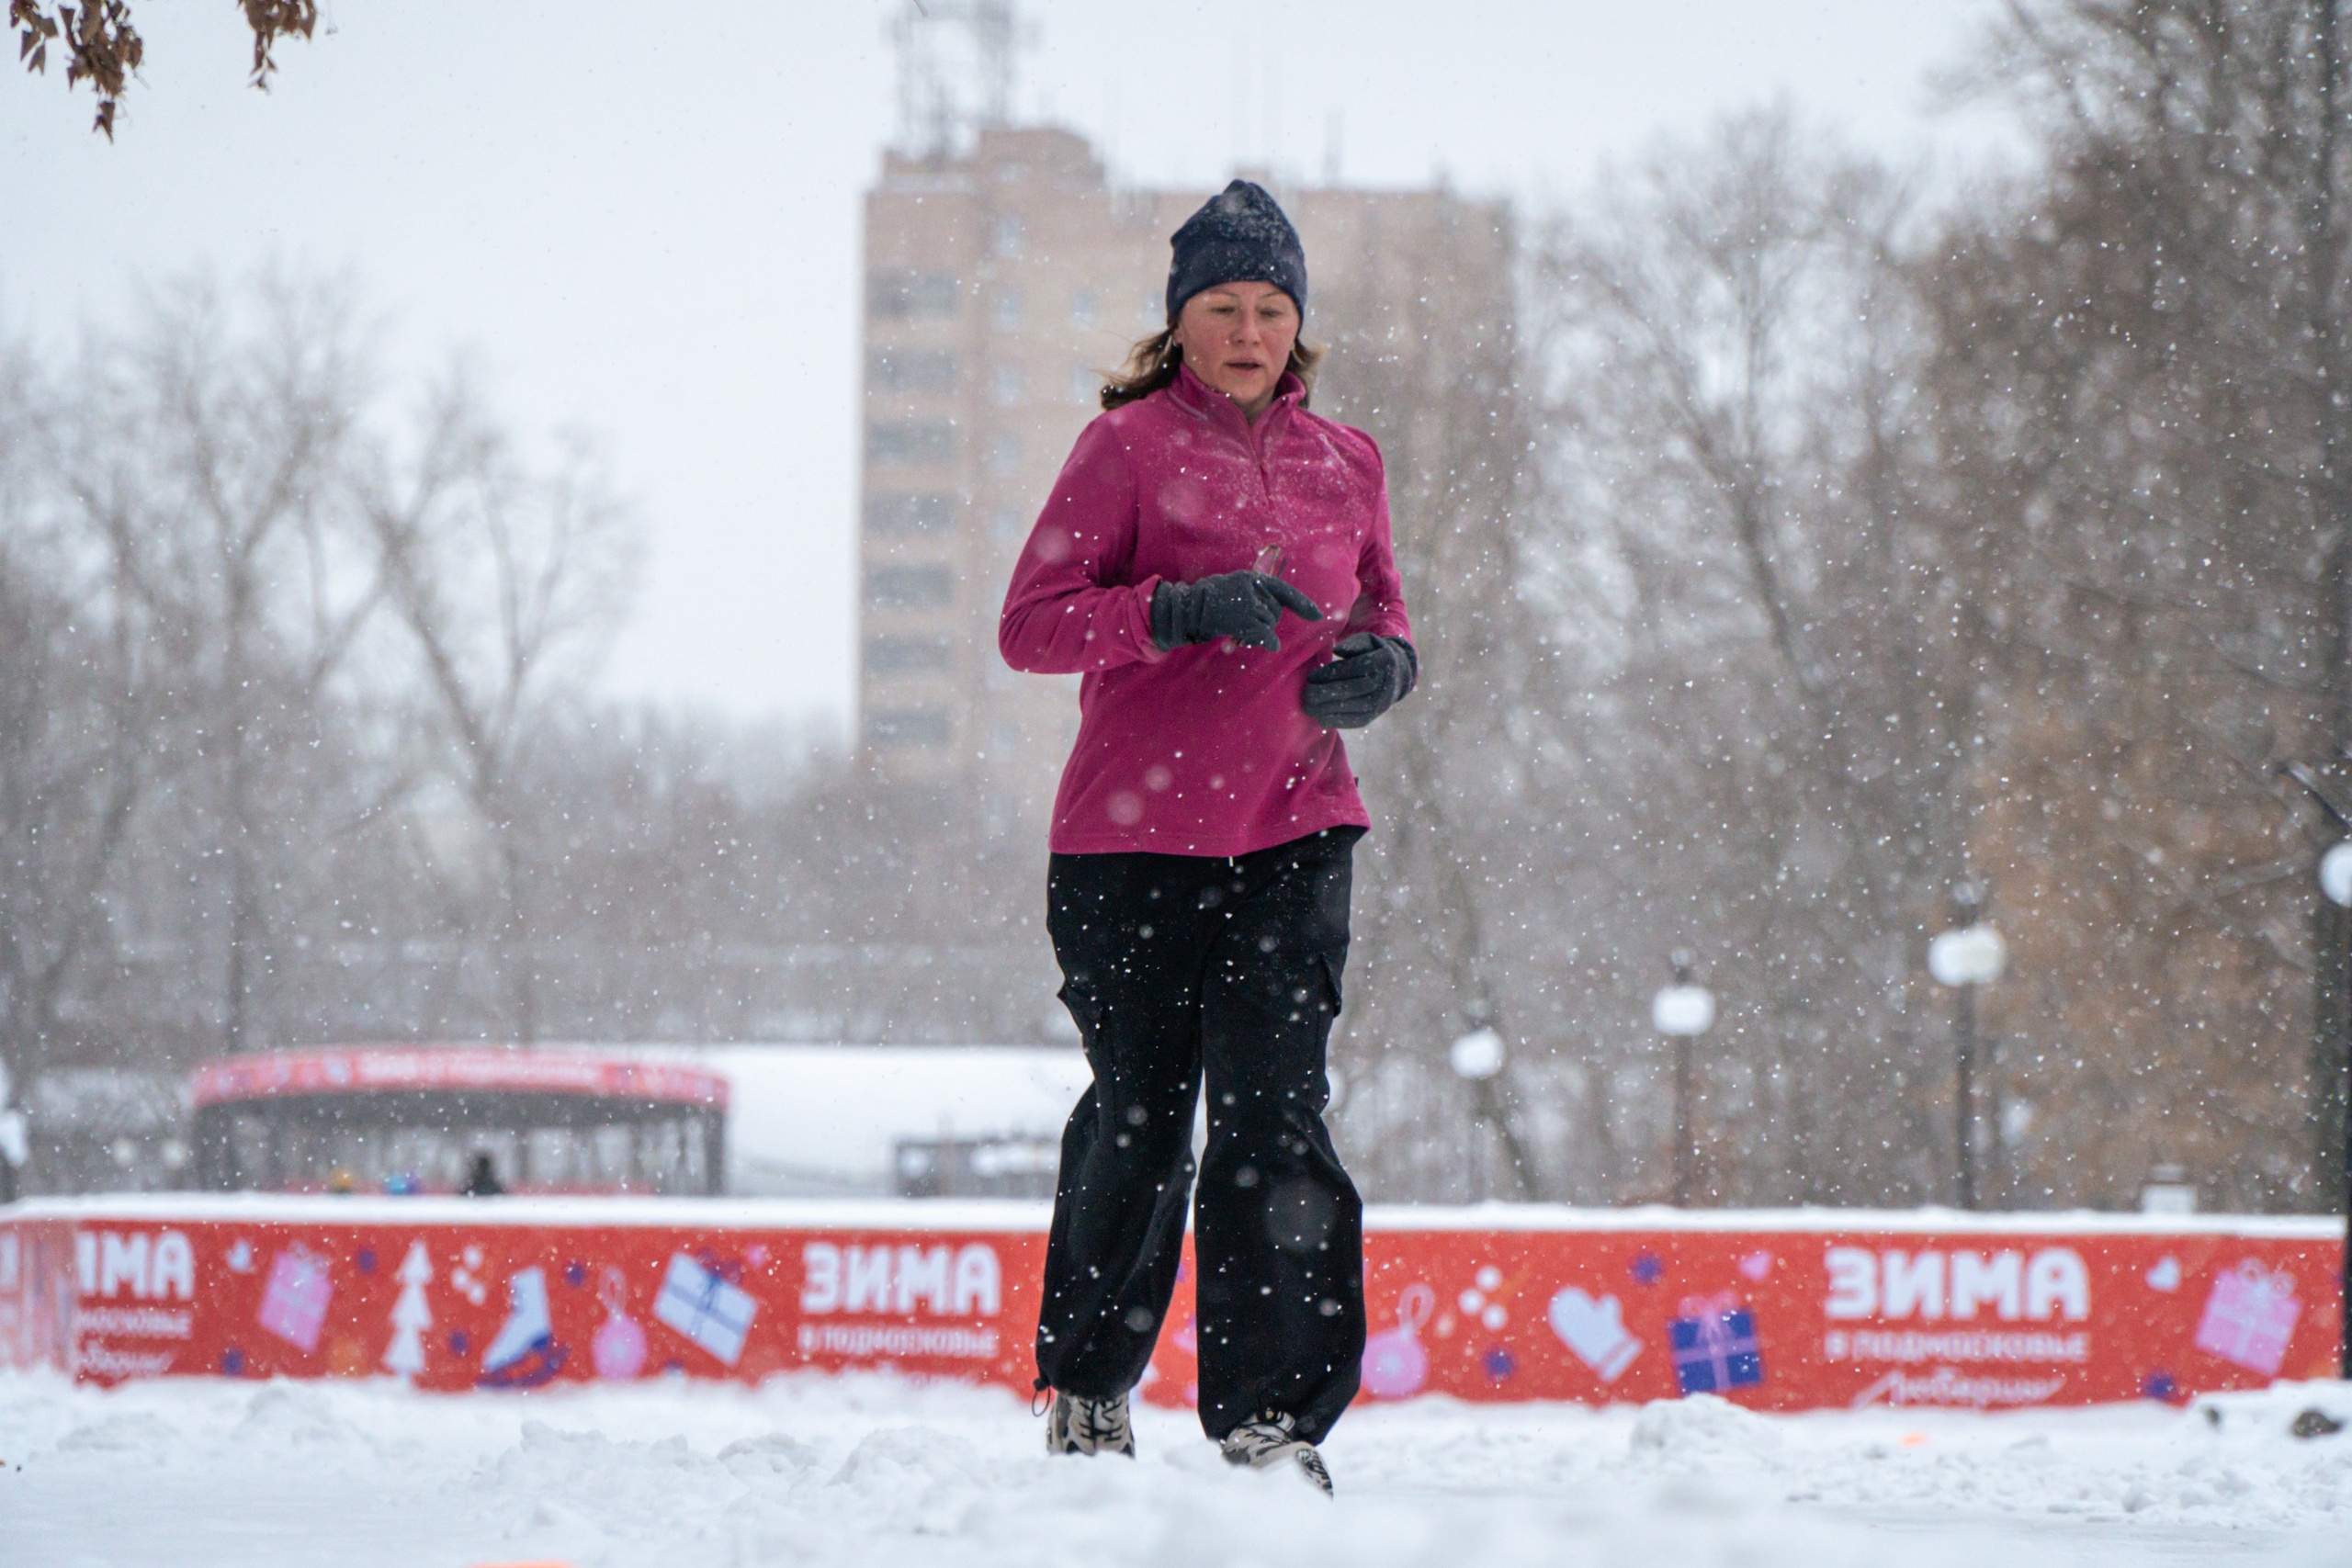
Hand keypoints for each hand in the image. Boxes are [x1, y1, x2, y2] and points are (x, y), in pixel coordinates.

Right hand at [1151, 570, 1323, 650]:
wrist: (1187, 608)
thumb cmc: (1210, 601)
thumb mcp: (1234, 588)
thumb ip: (1256, 596)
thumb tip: (1279, 610)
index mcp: (1251, 579)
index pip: (1283, 590)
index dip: (1301, 604)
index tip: (1318, 616)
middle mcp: (1252, 588)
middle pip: (1275, 613)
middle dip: (1265, 622)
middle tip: (1243, 626)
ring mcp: (1247, 604)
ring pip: (1269, 624)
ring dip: (1257, 633)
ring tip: (1236, 632)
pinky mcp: (1243, 620)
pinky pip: (1265, 635)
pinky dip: (1269, 641)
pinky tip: (1271, 646)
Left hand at [1302, 633, 1416, 728]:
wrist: (1394, 674)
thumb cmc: (1370, 653)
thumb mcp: (1365, 641)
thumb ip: (1353, 644)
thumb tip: (1338, 650)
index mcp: (1383, 660)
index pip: (1353, 668)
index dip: (1329, 673)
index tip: (1310, 676)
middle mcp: (1385, 682)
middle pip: (1353, 689)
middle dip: (1326, 692)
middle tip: (1306, 694)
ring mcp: (1381, 701)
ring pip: (1354, 707)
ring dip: (1329, 709)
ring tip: (1309, 708)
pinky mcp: (1374, 716)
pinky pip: (1356, 721)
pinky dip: (1338, 721)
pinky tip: (1321, 719)